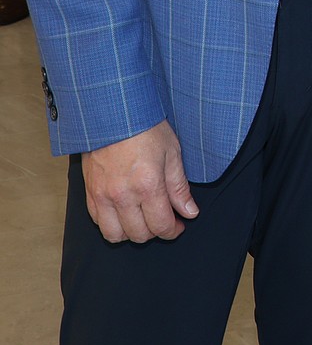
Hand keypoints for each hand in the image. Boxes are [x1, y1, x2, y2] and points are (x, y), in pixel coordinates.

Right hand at [81, 119, 198, 243]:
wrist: (114, 110)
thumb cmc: (145, 126)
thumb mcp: (171, 152)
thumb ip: (179, 187)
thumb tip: (190, 212)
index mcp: (147, 185)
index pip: (161, 226)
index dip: (173, 231)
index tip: (179, 225)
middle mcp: (122, 195)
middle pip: (139, 235)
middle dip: (155, 231)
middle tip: (162, 218)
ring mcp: (102, 195)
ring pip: (115, 234)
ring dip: (131, 232)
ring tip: (142, 218)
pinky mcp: (90, 191)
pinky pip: (97, 221)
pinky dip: (111, 223)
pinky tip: (123, 210)